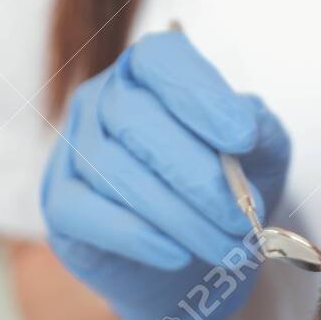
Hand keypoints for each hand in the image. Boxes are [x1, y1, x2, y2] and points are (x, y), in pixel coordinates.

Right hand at [41, 30, 289, 319]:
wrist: (192, 258)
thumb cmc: (222, 189)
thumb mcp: (260, 152)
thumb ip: (258, 130)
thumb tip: (246, 126)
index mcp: (151, 73)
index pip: (161, 61)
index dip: (200, 96)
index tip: (244, 138)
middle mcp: (104, 100)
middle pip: (135, 121)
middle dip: (197, 176)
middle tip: (244, 216)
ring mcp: (75, 149)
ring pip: (114, 172)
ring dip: (180, 216)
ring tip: (227, 246)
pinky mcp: (60, 202)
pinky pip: (84, 211)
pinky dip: (135, 235)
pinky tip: (177, 255)